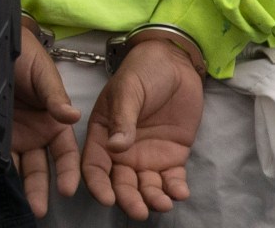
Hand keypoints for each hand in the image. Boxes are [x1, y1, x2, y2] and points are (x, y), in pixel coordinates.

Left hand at [12, 30, 81, 216]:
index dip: (69, 171)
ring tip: (23, 205)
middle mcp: (36, 133)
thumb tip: (72, 116)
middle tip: (39, 208)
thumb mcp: (43, 74)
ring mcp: (14, 135)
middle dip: (40, 188)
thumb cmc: (25, 54)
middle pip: (41, 167)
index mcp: (55, 122)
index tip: (68, 188)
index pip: (66, 154)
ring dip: (21, 186)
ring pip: (19, 167)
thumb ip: (55, 97)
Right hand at [82, 38, 204, 218]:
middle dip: (129, 199)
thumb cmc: (143, 72)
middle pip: (120, 183)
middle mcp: (122, 151)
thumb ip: (122, 118)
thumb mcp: (128, 91)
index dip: (98, 184)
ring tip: (163, 204)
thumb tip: (117, 148)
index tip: (107, 198)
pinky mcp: (172, 157)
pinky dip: (175, 189)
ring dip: (152, 199)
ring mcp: (147, 156)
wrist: (176, 64)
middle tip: (139, 210)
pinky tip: (180, 193)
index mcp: (103, 134)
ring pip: (146, 187)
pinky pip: (172, 180)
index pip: (94, 165)